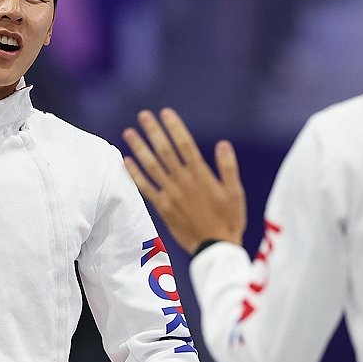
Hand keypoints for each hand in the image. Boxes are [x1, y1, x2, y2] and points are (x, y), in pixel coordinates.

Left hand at [122, 108, 245, 254]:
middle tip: (144, 116)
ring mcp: (171, 195)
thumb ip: (228, 168)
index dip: (175, 127)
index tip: (166, 113)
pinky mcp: (163, 208)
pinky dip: (135, 174)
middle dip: (154, 132)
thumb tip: (222, 144)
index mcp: (201, 176)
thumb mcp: (236, 193)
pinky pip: (146, 188)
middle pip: (165, 151)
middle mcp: (183, 182)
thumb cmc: (229, 220)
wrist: (215, 248)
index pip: (185, 145)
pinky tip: (126, 162)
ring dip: (139, 148)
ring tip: (129, 133)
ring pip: (152, 167)